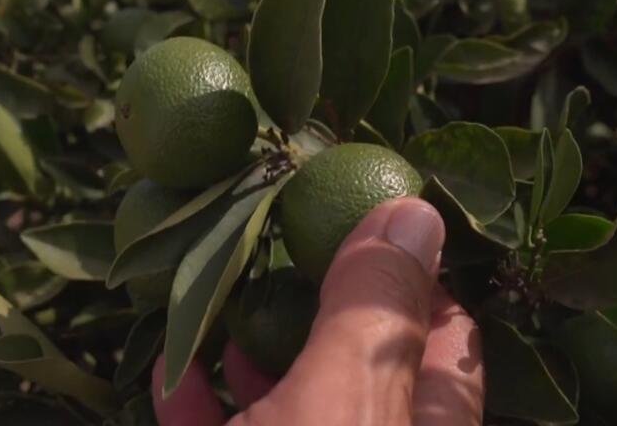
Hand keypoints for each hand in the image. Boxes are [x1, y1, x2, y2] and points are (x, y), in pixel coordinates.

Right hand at [152, 198, 482, 425]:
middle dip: (311, 294)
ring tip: (217, 288)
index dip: (408, 267)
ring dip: (245, 342)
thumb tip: (416, 212)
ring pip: (285, 392)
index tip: (359, 212)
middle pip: (354, 356)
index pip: (446, 335)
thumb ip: (372, 310)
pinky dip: (197, 398)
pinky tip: (170, 369)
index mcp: (420, 425)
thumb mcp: (337, 400)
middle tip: (275, 232)